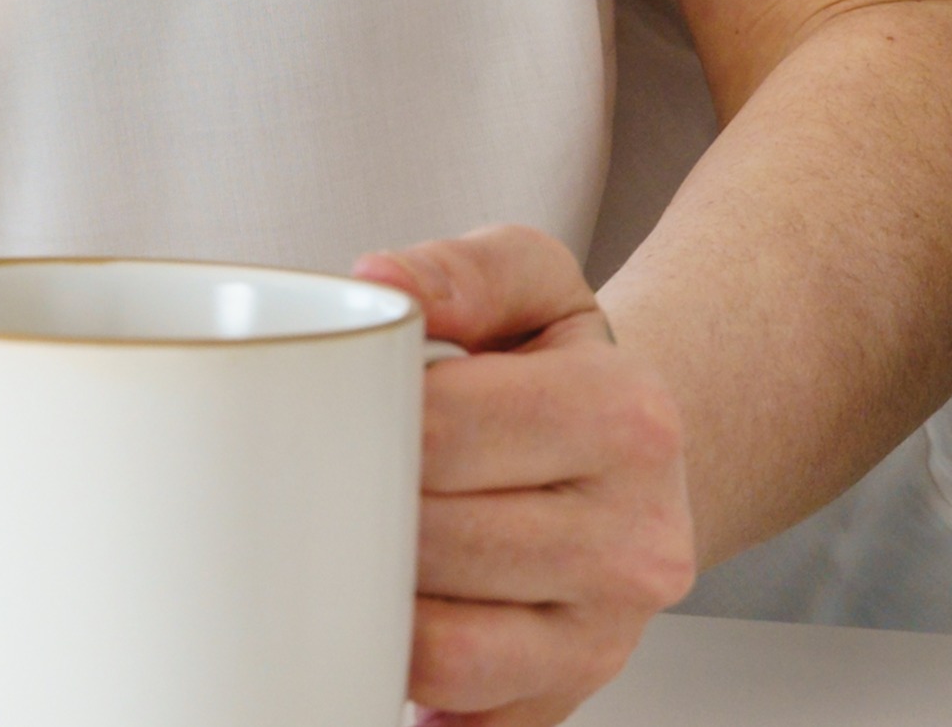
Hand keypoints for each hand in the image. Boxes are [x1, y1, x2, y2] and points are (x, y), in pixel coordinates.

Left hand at [357, 225, 697, 726]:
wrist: (635, 462)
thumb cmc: (561, 371)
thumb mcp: (533, 283)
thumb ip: (459, 269)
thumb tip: (379, 283)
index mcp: (626, 419)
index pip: (445, 429)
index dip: (360, 419)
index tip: (330, 404)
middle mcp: (637, 539)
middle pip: (435, 540)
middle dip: (355, 508)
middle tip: (314, 477)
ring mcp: (605, 635)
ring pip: (443, 648)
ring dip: (369, 600)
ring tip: (341, 546)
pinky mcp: (564, 699)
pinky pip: (458, 716)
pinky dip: (399, 677)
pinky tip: (376, 626)